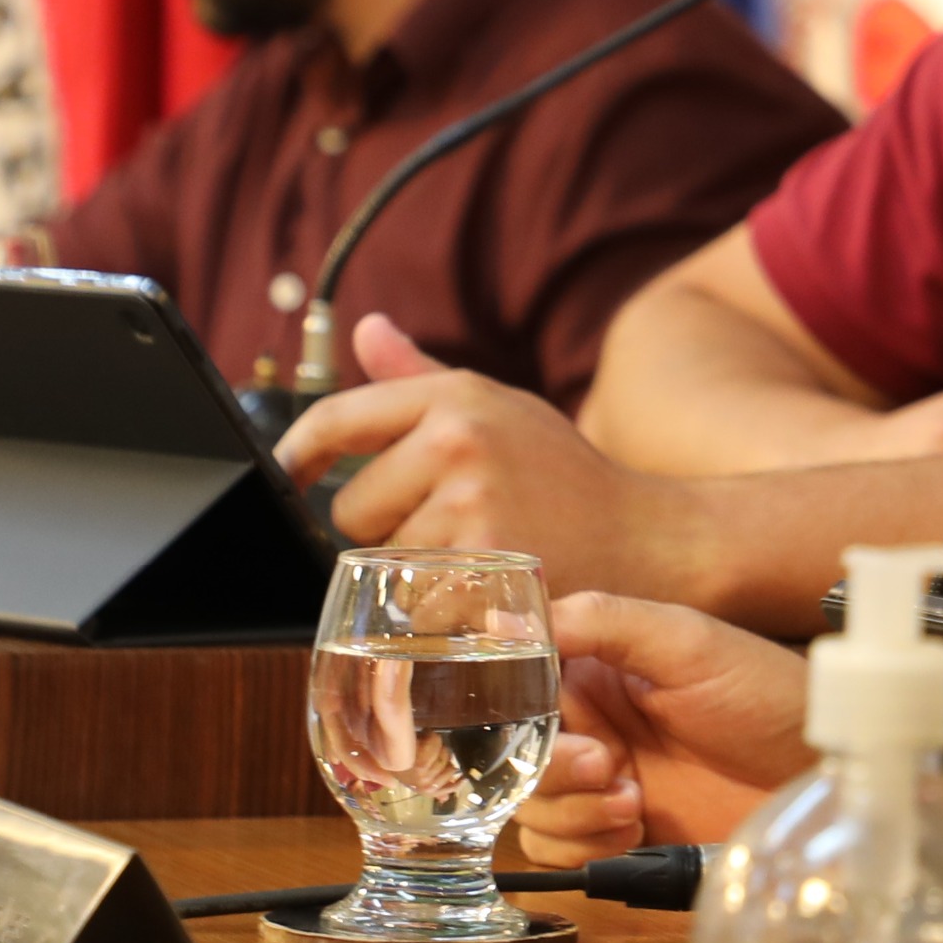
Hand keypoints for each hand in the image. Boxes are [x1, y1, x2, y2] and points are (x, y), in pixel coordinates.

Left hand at [276, 314, 683, 598]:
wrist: (653, 538)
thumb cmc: (568, 477)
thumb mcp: (503, 409)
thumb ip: (420, 376)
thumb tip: (365, 330)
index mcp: (455, 397)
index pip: (336, 420)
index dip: (296, 454)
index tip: (288, 475)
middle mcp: (457, 443)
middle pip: (348, 511)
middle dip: (384, 529)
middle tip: (447, 530)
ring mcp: (471, 508)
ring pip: (381, 565)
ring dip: (411, 575)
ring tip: (473, 560)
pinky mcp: (484, 571)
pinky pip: (415, 604)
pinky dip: (438, 613)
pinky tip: (483, 595)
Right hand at [515, 591, 814, 864]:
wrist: (814, 772)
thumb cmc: (763, 694)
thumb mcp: (686, 642)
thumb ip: (601, 624)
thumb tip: (505, 623)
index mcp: (591, 669)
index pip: (513, 687)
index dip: (514, 713)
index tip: (554, 728)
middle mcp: (585, 724)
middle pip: (510, 754)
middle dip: (552, 770)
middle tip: (610, 767)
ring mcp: (598, 780)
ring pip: (528, 805)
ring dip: (571, 812)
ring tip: (634, 802)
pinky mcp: (614, 830)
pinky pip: (554, 846)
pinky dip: (583, 845)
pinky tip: (634, 829)